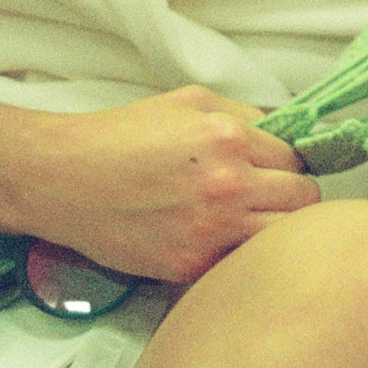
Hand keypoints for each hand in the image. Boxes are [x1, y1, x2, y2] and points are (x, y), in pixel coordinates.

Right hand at [15, 86, 319, 281]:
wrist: (64, 178)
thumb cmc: (121, 135)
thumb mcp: (189, 101)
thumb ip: (243, 116)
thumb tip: (281, 135)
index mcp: (230, 138)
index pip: (296, 159)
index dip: (289, 165)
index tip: (277, 171)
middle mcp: (228, 185)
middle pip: (304, 201)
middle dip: (294, 198)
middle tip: (272, 199)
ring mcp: (211, 230)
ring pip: (283, 240)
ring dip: (276, 232)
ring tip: (252, 223)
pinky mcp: (190, 265)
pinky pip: (240, 263)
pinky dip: (239, 255)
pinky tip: (220, 241)